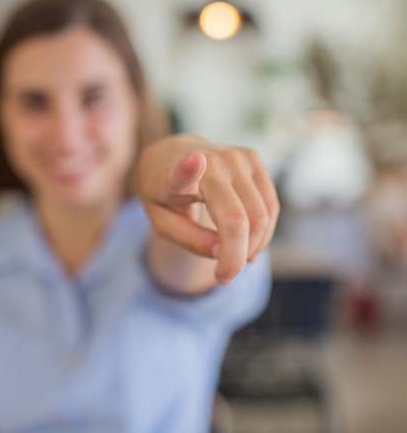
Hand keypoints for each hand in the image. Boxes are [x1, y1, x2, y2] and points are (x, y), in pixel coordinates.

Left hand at [138, 134, 279, 284]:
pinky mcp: (253, 158)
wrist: (172, 155)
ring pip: (261, 215)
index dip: (189, 168)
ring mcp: (236, 156)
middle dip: (235, 257)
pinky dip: (263, 232)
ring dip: (253, 246)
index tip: (196, 159)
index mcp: (173, 175)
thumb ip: (188, 239)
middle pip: (238, 218)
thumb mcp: (162, 222)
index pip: (183, 172)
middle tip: (223, 277)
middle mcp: (210, 160)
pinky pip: (270, 205)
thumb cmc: (165, 194)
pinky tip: (247, 243)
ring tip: (233, 260)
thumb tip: (221, 252)